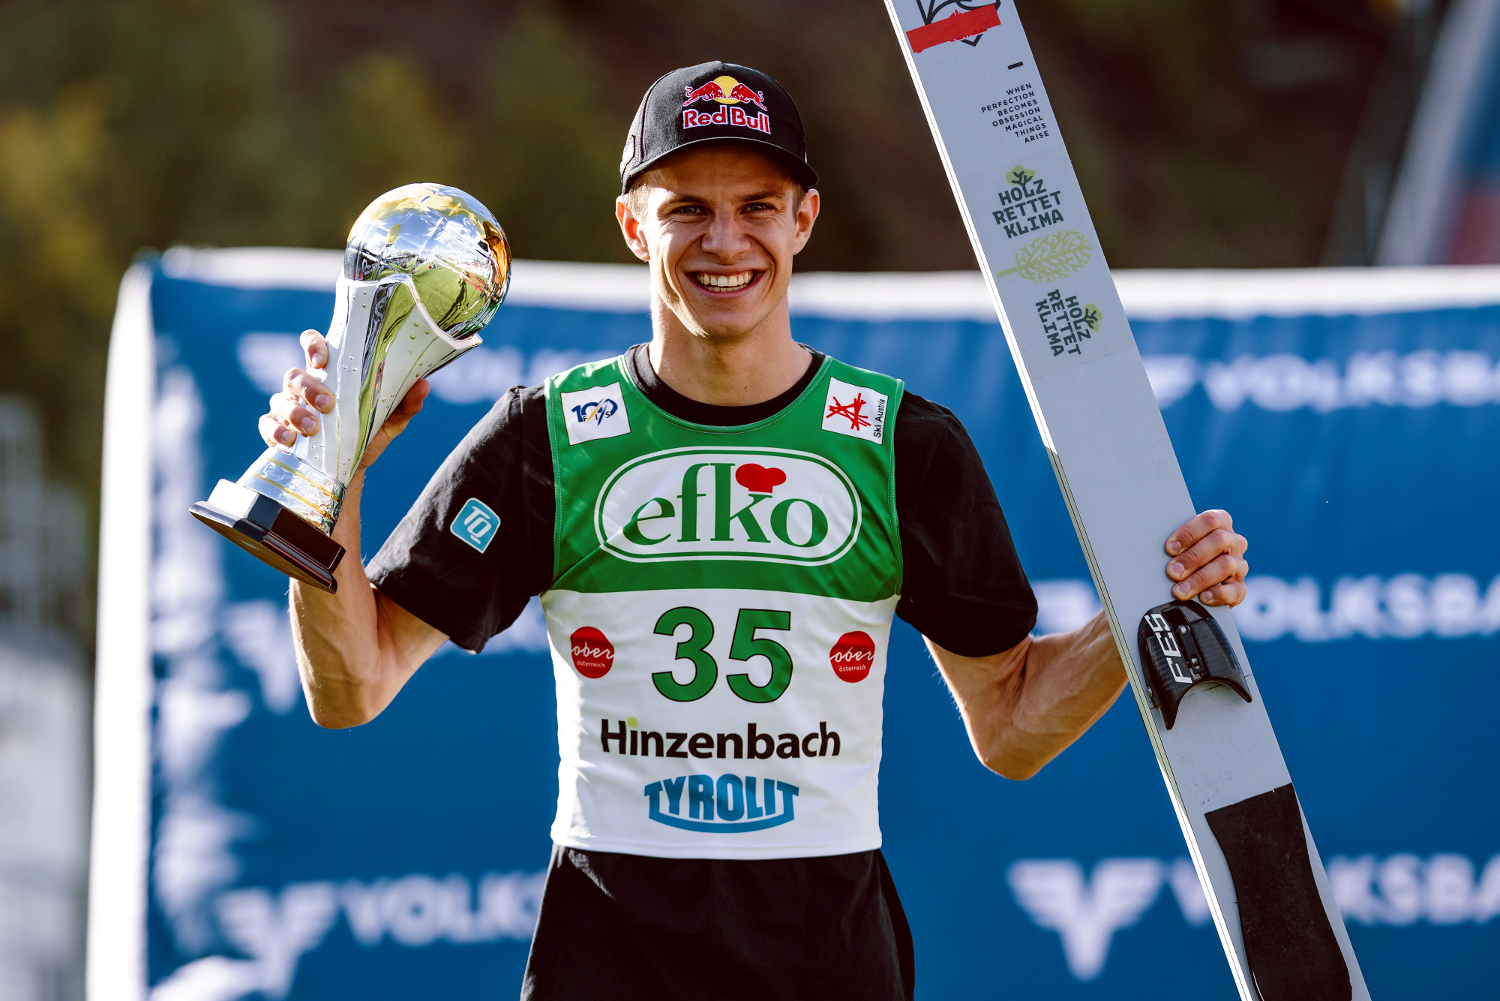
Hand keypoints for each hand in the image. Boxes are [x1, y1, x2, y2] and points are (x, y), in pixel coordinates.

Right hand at [257, 329, 429, 470]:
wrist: (349, 471)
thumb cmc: (366, 435)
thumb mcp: (389, 421)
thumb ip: (405, 403)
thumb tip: (424, 384)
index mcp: (330, 376)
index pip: (314, 347)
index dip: (312, 344)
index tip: (321, 357)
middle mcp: (304, 388)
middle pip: (294, 375)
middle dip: (308, 387)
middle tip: (327, 404)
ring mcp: (287, 408)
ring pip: (279, 400)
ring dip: (295, 412)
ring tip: (312, 428)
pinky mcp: (276, 431)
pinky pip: (267, 426)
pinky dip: (276, 432)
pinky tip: (290, 441)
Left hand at [1163, 509, 1248, 607]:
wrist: (1198, 581)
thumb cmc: (1185, 555)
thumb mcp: (1182, 545)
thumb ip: (1176, 544)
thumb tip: (1154, 552)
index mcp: (1221, 523)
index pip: (1210, 520)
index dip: (1189, 533)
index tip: (1169, 548)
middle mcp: (1234, 542)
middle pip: (1218, 541)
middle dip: (1192, 557)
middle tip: (1172, 571)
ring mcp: (1239, 564)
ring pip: (1225, 565)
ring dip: (1199, 579)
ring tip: (1180, 590)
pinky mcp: (1239, 587)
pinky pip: (1235, 590)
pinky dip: (1218, 594)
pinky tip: (1203, 597)